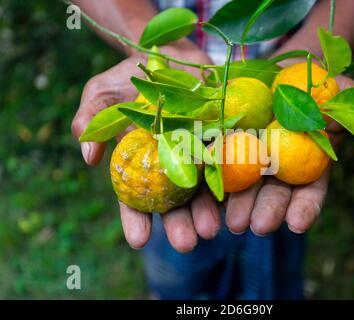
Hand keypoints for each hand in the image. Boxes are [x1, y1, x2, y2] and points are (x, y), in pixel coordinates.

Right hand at [72, 40, 221, 251]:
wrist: (168, 53)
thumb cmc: (131, 76)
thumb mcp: (102, 94)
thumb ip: (92, 121)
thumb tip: (89, 159)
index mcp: (142, 162)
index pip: (135, 198)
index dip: (136, 219)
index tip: (139, 240)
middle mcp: (172, 164)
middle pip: (175, 201)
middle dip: (180, 224)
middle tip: (186, 243)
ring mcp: (198, 152)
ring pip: (204, 189)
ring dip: (208, 211)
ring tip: (211, 229)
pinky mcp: (222, 136)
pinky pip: (228, 159)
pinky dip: (231, 180)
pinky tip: (234, 200)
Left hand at [225, 76, 353, 234]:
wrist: (277, 68)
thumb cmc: (315, 83)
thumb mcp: (345, 94)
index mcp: (306, 165)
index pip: (308, 193)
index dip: (304, 209)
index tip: (296, 224)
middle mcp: (277, 170)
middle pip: (273, 196)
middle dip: (267, 212)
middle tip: (259, 227)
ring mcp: (250, 161)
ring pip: (244, 189)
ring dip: (239, 207)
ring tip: (233, 223)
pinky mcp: (224, 149)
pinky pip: (216, 168)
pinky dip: (212, 185)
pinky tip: (208, 201)